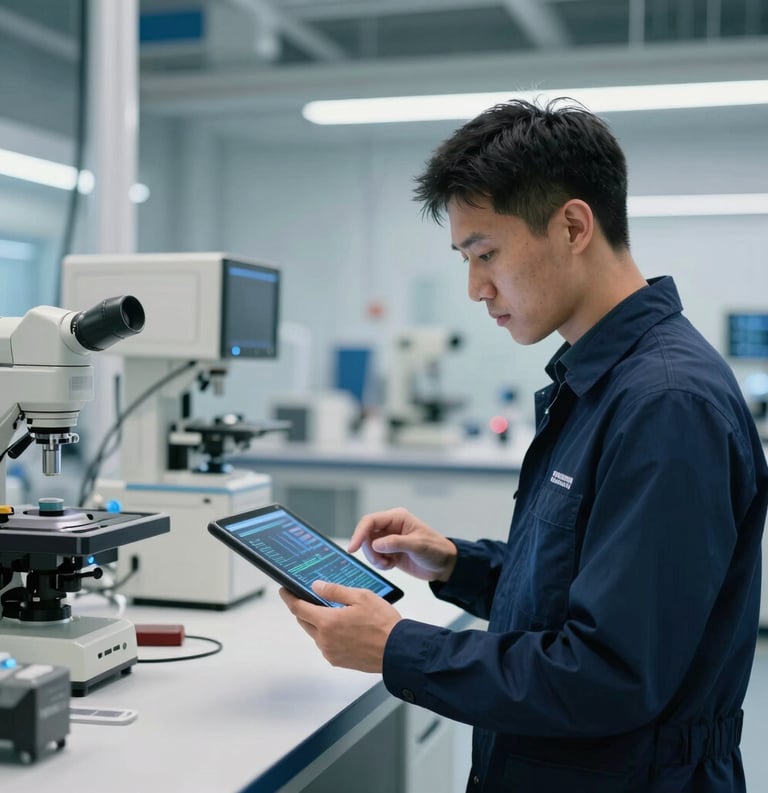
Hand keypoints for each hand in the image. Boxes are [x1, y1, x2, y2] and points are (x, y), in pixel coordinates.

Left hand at [279, 581, 400, 672]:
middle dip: (304, 609)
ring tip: (336, 613)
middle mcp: (325, 640)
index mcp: (327, 622)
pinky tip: (344, 628)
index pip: (298, 608)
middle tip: (310, 598)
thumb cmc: (383, 623)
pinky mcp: (338, 661)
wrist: (398, 651)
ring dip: (318, 623)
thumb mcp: (360, 597)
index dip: (289, 598)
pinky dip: (328, 635)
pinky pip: (326, 645)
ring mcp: (331, 653)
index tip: (284, 591)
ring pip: (316, 634)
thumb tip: (316, 586)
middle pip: (304, 622)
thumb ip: (335, 591)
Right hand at [348, 507, 456, 582]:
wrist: (444, 565)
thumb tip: (375, 544)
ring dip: (375, 559)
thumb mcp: (418, 545)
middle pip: (366, 535)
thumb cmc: (436, 550)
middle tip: (382, 562)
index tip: (352, 548)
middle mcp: (390, 526)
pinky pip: (375, 557)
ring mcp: (389, 539)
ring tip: (389, 564)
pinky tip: (392, 565)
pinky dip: (379, 564)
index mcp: (397, 518)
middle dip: (370, 551)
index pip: (370, 521)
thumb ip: (396, 543)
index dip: (359, 533)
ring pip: (368, 548)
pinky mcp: (389, 551)